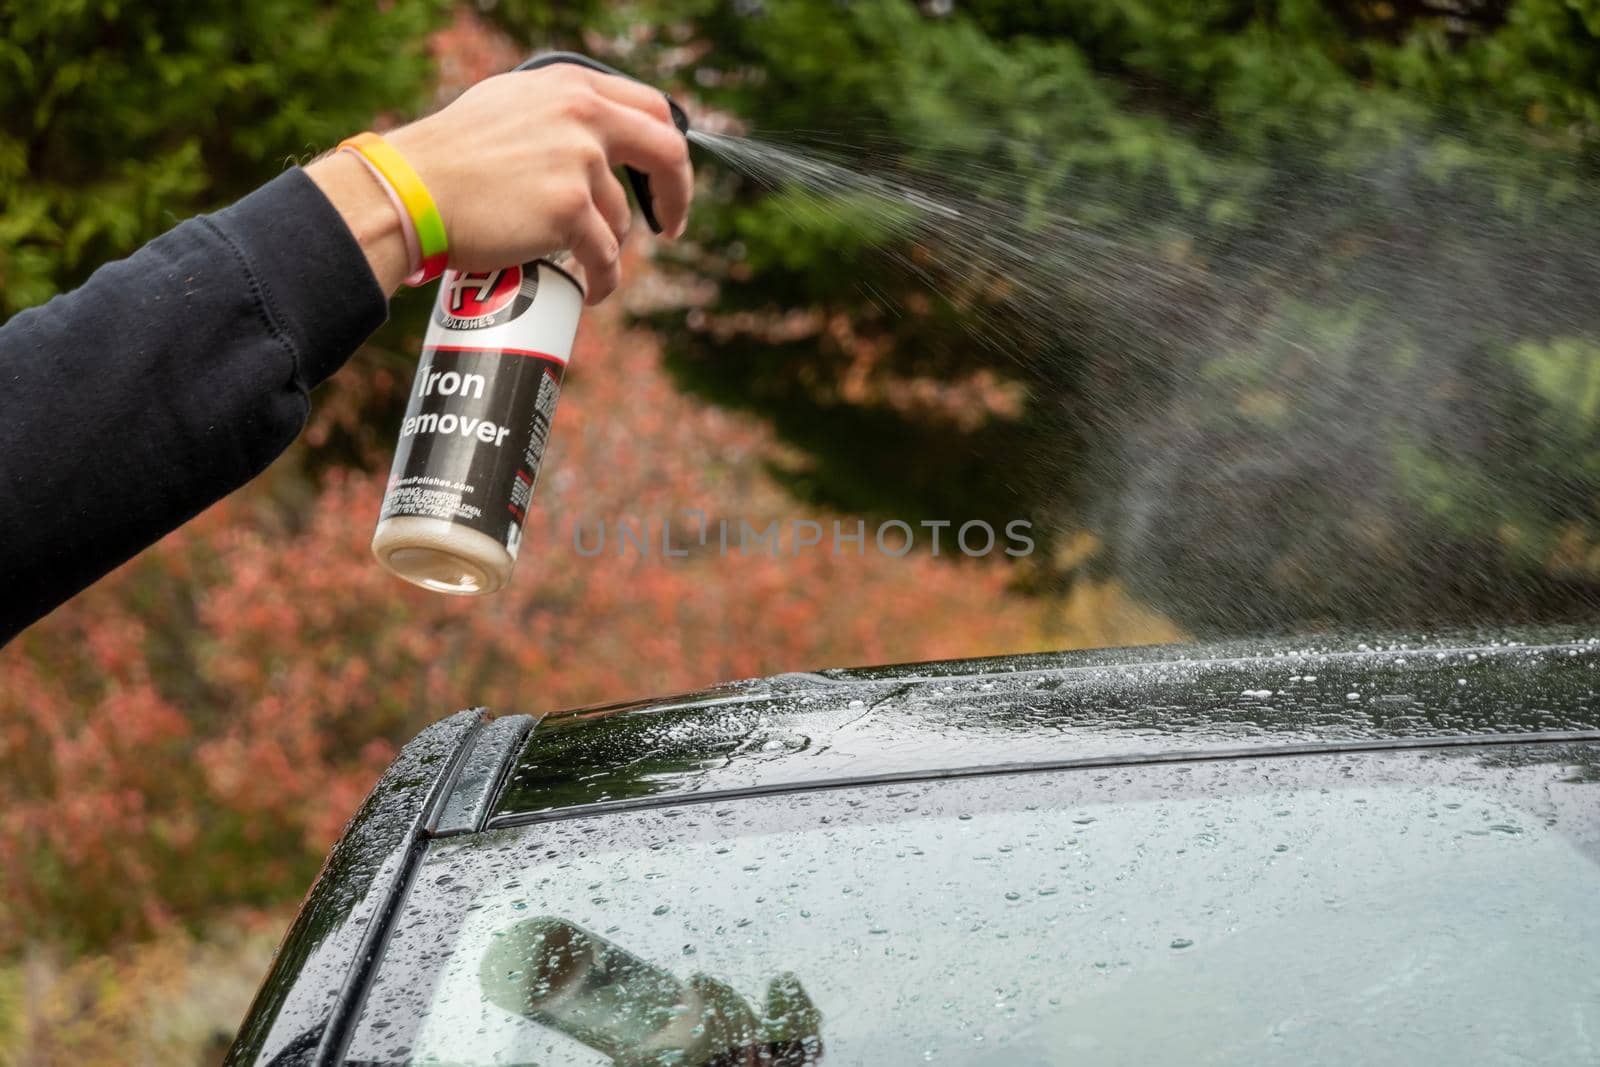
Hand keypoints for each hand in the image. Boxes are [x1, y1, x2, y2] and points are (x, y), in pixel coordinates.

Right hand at [312, 64, 692, 303]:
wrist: (411, 191)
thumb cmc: (449, 156)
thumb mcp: (510, 106)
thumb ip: (557, 113)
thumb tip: (596, 136)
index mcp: (572, 86)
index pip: (652, 108)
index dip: (668, 147)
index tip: (665, 177)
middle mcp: (583, 115)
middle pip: (666, 154)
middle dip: (676, 196)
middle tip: (670, 225)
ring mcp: (579, 162)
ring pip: (620, 219)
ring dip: (608, 246)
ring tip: (583, 262)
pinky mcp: (569, 210)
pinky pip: (605, 256)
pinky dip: (604, 279)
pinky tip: (594, 290)